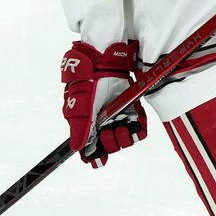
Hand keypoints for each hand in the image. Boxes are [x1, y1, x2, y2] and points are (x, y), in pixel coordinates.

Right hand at [60, 40, 146, 167]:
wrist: (104, 57)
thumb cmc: (86, 77)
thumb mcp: (78, 101)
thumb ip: (79, 126)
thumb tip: (76, 149)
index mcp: (87, 124)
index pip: (91, 149)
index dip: (95, 156)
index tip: (99, 157)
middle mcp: (103, 122)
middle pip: (108, 146)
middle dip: (110, 144)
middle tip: (108, 133)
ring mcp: (119, 116)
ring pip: (124, 140)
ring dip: (123, 139)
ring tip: (122, 127)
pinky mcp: (134, 109)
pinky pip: (139, 128)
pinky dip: (138, 129)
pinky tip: (134, 123)